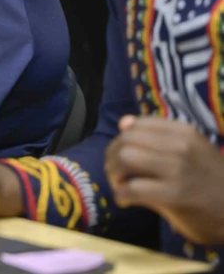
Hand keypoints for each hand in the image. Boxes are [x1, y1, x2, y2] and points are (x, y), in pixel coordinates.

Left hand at [105, 115, 223, 244]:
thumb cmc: (210, 181)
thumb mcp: (191, 150)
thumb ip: (157, 136)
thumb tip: (123, 122)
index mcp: (184, 131)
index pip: (135, 125)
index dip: (121, 141)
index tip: (122, 155)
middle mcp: (181, 145)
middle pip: (125, 140)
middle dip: (112, 157)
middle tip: (116, 174)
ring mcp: (178, 169)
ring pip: (125, 158)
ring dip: (114, 174)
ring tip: (121, 185)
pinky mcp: (174, 195)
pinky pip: (132, 188)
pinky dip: (121, 195)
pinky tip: (126, 201)